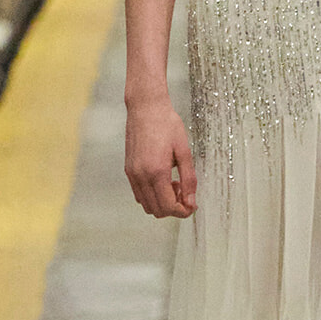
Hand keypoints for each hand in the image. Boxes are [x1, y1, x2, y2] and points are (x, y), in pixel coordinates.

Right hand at [125, 97, 197, 218]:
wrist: (145, 108)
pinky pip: (139, 194)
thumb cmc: (167, 124)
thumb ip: (189, 179)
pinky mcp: (128, 170)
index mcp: (156, 172)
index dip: (182, 212)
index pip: (168, 207)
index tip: (192, 205)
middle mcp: (141, 176)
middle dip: (173, 208)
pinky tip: (162, 179)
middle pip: (157, 210)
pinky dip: (152, 194)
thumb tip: (191, 202)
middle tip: (184, 191)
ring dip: (162, 201)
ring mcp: (132, 174)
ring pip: (146, 205)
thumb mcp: (184, 151)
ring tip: (173, 183)